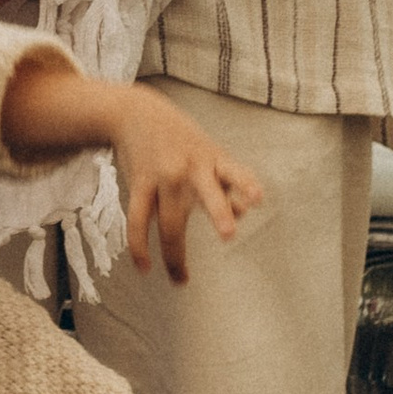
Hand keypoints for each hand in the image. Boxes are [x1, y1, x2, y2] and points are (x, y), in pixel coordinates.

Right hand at [0, 59, 262, 283]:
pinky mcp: (140, 183)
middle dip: (218, 212)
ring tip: (180, 280)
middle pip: (206, 194)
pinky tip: (145, 268)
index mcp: (214, 159)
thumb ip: (228, 181)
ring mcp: (164, 176)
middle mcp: (191, 167)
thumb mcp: (211, 152)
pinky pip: (138, 221)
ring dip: (174, 256)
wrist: (136, 113)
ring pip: (169, 222)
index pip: (234, 173)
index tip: (256, 199)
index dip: (246, 185)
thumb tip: (243, 211)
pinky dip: (140, 247)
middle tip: (229, 233)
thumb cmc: (182, 139)